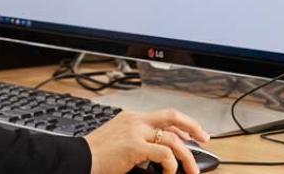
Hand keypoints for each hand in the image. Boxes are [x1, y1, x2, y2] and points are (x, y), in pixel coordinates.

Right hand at [85, 109, 209, 173]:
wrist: (78, 159)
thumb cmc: (95, 156)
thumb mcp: (118, 142)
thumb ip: (138, 144)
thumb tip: (158, 156)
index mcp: (131, 118)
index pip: (163, 116)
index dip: (181, 125)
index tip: (192, 134)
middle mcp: (135, 120)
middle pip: (172, 116)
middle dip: (193, 127)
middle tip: (204, 139)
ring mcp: (135, 131)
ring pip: (173, 138)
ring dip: (187, 156)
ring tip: (191, 171)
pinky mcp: (134, 146)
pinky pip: (164, 153)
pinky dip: (172, 164)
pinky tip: (170, 173)